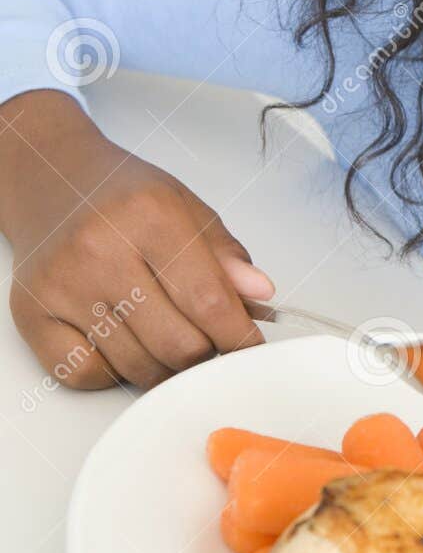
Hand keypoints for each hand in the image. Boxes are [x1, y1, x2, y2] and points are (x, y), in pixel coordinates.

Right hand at [0, 89, 272, 389]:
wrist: (50, 178)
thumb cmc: (122, 196)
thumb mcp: (186, 208)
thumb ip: (226, 256)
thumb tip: (259, 297)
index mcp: (150, 216)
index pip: (209, 301)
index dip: (239, 337)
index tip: (250, 349)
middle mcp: (101, 250)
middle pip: (177, 344)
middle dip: (205, 355)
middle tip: (209, 343)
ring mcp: (62, 286)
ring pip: (137, 367)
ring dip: (164, 368)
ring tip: (168, 339)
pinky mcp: (32, 313)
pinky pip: (85, 374)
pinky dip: (113, 373)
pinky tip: (122, 343)